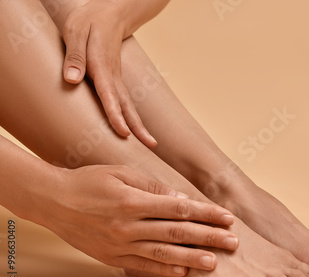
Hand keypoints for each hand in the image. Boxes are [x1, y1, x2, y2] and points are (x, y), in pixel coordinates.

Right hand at [38, 165, 238, 276]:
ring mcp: (119, 245)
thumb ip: (153, 187)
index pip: (179, 209)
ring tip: (214, 262)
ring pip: (162, 253)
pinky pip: (142, 266)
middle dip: (208, 237)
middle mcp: (127, 226)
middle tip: (232, 242)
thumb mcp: (122, 173)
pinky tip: (182, 272)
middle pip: (176, 233)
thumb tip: (181, 200)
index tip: (227, 218)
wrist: (53, 201)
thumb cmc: (89, 181)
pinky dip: (163, 269)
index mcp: (132, 201)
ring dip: (191, 258)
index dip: (207, 214)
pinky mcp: (111, 258)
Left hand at [61, 0, 156, 147]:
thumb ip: (74, 56)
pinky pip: (125, 102)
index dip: (115, 115)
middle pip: (127, 105)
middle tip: (151, 146)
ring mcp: (116, 79)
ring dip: (139, 125)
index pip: (109, 95)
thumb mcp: (75, 32)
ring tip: (150, 143)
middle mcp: (112, 76)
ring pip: (129, 105)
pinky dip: (132, 117)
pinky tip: (134, 129)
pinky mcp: (115, 80)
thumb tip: (71, 80)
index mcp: (101, 66)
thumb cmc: (89, 22)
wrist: (110, 13)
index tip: (123, 133)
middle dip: (139, 127)